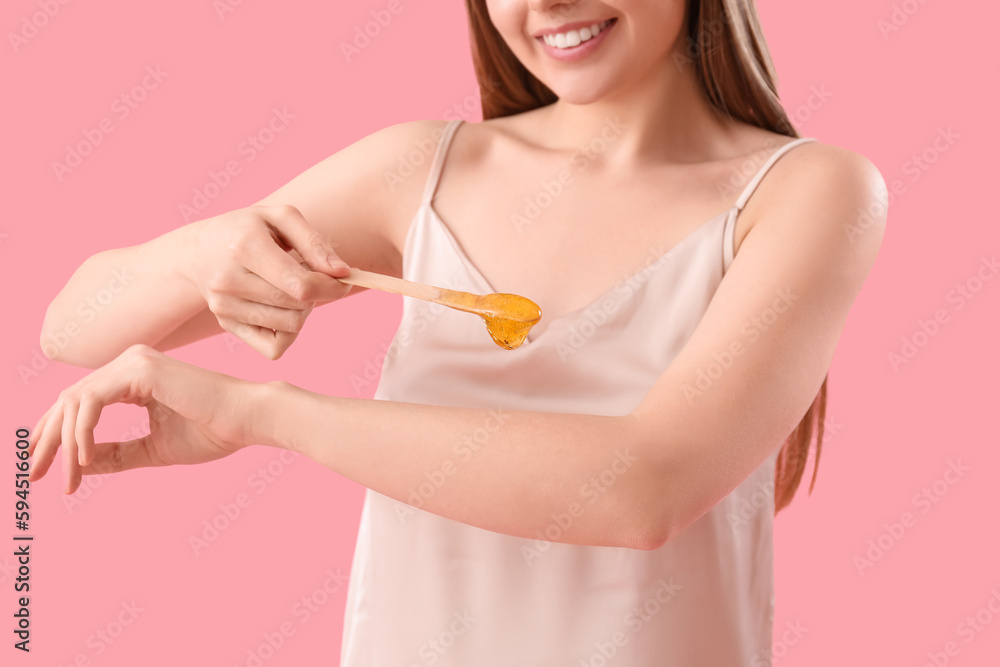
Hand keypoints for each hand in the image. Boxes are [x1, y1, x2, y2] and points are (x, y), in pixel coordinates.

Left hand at [27, 344, 258, 493]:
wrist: (247, 420)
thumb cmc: (213, 432)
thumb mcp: (153, 448)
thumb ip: (117, 454)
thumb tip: (78, 466)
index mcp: (135, 377)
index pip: (80, 402)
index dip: (55, 434)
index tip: (42, 468)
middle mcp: (130, 363)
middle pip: (68, 399)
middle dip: (47, 439)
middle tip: (34, 475)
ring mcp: (134, 362)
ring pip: (74, 401)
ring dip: (64, 443)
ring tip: (67, 477)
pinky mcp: (140, 370)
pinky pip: (91, 401)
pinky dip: (82, 432)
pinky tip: (85, 458)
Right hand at [185, 204, 352, 359]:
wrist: (199, 251)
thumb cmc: (248, 230)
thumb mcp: (280, 217)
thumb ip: (315, 242)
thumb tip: (342, 272)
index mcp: (245, 246)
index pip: (301, 285)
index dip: (332, 287)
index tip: (343, 280)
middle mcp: (228, 280)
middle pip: (298, 307)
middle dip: (318, 295)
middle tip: (310, 277)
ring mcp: (224, 306)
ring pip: (290, 327)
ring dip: (303, 311)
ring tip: (291, 289)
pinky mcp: (226, 325)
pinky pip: (274, 348)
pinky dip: (288, 333)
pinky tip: (281, 309)